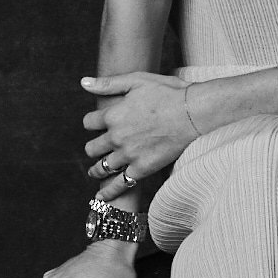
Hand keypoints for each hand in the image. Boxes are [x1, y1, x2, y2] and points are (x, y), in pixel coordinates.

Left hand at [81, 71, 199, 194]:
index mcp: (112, 115)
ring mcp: (128, 155)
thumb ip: (108, 83)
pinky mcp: (142, 169)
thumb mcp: (136, 80)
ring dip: (96, 170)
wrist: (194, 112)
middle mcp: (116, 137)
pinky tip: (100, 197)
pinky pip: (119, 184)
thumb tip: (83, 82)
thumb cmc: (168, 93)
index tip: (96, 124)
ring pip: (102, 167)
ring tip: (95, 172)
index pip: (88, 122)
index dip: (92, 123)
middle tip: (97, 149)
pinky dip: (107, 193)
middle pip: (92, 148)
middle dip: (93, 147)